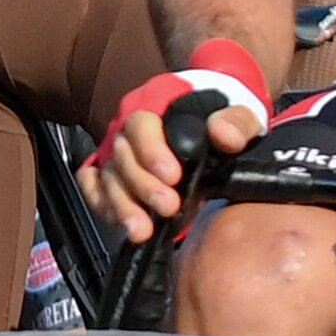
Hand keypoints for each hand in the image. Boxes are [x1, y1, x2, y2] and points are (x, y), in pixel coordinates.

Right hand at [81, 43, 269, 242]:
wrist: (216, 135)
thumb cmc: (225, 121)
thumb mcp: (242, 116)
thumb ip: (236, 123)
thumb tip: (222, 134)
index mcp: (155, 105)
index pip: (141, 124)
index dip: (151, 151)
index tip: (173, 176)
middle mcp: (129, 129)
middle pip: (122, 156)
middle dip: (142, 185)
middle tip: (169, 207)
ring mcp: (118, 154)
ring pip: (107, 178)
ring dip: (122, 206)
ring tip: (142, 230)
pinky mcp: (112, 176)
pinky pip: (93, 188)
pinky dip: (103, 205)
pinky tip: (124, 225)